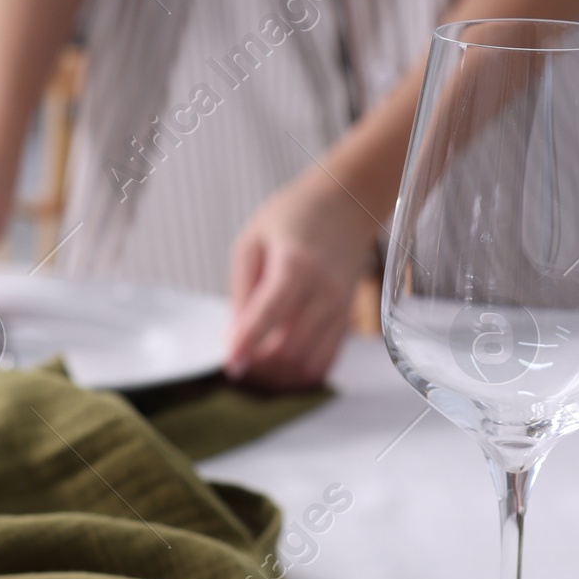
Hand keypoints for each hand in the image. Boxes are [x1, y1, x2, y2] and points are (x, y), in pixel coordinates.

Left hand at [224, 168, 378, 389]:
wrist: (345, 204)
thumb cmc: (294, 216)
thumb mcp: (252, 242)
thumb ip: (242, 290)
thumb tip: (234, 337)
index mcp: (295, 265)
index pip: (267, 316)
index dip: (246, 346)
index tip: (230, 365)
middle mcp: (324, 290)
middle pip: (289, 348)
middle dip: (259, 365)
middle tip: (239, 362)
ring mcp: (341, 307)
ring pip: (308, 362)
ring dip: (279, 374)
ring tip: (257, 364)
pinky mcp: (348, 318)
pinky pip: (327, 360)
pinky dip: (302, 372)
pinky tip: (282, 364)